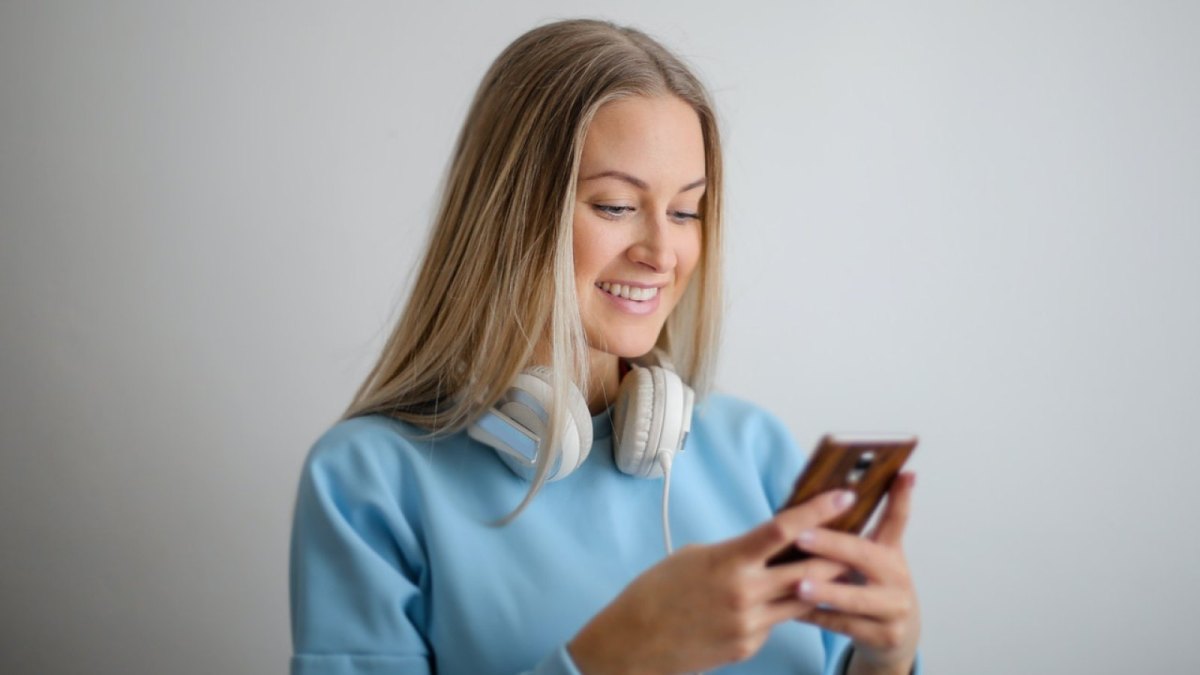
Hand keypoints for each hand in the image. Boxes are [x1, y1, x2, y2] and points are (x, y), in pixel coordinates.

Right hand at [568, 489, 857, 674]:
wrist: (634, 642)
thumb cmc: (657, 592)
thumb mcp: (695, 556)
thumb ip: (736, 551)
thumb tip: (767, 545)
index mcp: (728, 560)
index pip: (784, 528)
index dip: (819, 509)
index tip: (845, 494)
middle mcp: (745, 593)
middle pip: (809, 567)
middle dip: (837, 550)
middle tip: (859, 533)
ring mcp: (750, 623)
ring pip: (804, 597)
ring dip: (822, 581)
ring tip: (840, 564)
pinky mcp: (749, 645)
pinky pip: (778, 621)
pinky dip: (785, 606)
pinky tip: (787, 597)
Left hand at [793, 472, 919, 674]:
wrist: (893, 635)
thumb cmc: (870, 585)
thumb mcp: (871, 557)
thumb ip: (854, 531)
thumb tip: (830, 492)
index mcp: (891, 551)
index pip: (898, 518)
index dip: (901, 496)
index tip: (903, 472)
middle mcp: (897, 577)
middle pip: (865, 556)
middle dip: (831, 545)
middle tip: (801, 536)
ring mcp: (894, 608)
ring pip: (855, 599)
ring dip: (824, 590)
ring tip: (797, 584)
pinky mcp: (883, 636)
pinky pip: (844, 626)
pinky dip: (817, 617)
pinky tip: (792, 611)